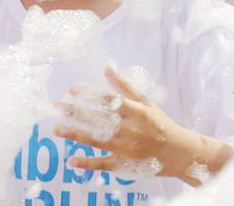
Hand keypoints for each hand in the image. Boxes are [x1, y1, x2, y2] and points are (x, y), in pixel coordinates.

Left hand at [54, 67, 191, 178]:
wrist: (178, 153)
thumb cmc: (160, 124)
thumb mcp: (146, 103)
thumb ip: (125, 87)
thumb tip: (107, 68)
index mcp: (136, 112)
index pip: (109, 101)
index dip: (89, 94)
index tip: (72, 88)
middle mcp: (129, 130)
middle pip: (98, 119)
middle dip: (75, 112)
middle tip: (56, 106)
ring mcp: (125, 148)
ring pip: (97, 141)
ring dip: (75, 135)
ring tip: (57, 129)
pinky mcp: (124, 164)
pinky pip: (103, 164)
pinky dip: (86, 163)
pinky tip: (71, 159)